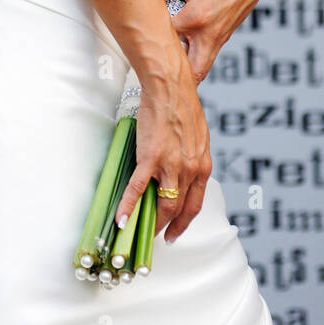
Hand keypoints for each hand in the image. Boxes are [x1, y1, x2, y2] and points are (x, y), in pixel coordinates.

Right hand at [114, 46, 210, 243]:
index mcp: (203, 165)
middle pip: (180, 210)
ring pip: (163, 206)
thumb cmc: (182, 105)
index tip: (176, 232)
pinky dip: (128, 207)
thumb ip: (193, 158)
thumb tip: (184, 171)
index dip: (185, 222)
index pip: (195, 204)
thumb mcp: (198, 136)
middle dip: (169, 229)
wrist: (171, 86)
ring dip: (152, 224)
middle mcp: (191, 170)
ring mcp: (171, 166)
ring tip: (140, 234)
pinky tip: (121, 219)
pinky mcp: (151, 158)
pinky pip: (138, 189)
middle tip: (158, 238)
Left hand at [156, 0, 273, 85]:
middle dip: (171, 75)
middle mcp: (209, 34)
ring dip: (184, 72)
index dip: (149, 38)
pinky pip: (207, 58)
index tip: (137, 37)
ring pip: (201, 70)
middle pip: (189, 72)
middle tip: (154, 69)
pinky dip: (194, 60)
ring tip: (166, 65)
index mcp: (197, 17)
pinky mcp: (223, 39)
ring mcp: (219, 40)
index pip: (165, 37)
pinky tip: (181, 50)